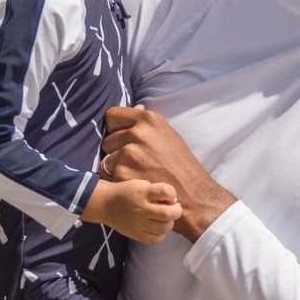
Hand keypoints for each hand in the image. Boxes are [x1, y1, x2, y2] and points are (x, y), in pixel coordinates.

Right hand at [81, 178, 181, 243]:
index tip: (169, 195)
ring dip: (170, 222)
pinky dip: (161, 234)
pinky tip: (158, 227)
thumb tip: (174, 202)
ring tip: (166, 218)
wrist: (107, 205)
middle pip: (167, 214)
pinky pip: (156, 239)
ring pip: (164, 228)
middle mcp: (141, 209)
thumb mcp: (142, 185)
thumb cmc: (128, 193)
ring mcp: (138, 224)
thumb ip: (158, 192)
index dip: (172, 193)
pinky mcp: (136, 235)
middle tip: (174, 208)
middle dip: (176, 210)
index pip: (165, 192)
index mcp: (142, 193)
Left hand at [101, 106, 235, 241]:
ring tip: (137, 173)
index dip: (114, 127)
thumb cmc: (181, 164)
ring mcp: (128, 153)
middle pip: (107, 139)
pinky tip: (135, 183)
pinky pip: (109, 175)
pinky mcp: (122, 173)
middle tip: (135, 160)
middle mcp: (137, 133)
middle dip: (116, 149)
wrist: (192, 192)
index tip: (120, 136)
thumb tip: (136, 106)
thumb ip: (147, 123)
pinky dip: (118, 181)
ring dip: (116, 167)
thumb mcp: (168, 134)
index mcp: (149, 119)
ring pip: (106, 159)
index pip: (112, 116)